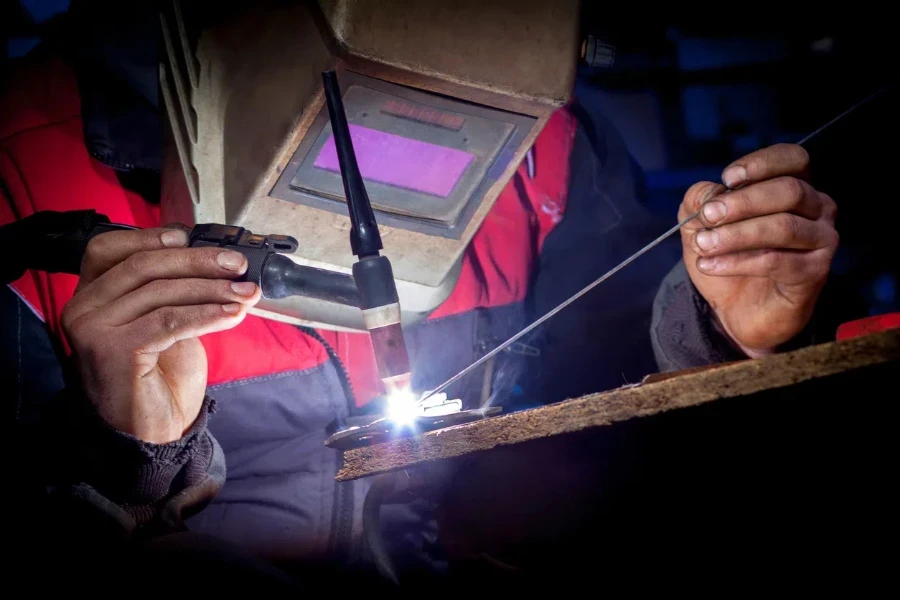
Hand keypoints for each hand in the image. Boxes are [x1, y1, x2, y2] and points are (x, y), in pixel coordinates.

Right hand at [60, 228, 260, 442]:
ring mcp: (93, 329)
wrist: (150, 433)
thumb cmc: (159, 378)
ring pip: (162, 292)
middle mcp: (83, 309)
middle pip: (144, 266)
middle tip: (238, 265)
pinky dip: (207, 314)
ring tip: (247, 293)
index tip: (191, 235)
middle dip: (198, 261)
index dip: (150, 237)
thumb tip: (217, 261)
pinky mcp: (114, 351)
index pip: (109, 248)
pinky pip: (170, 320)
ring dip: (213, 289)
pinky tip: (233, 314)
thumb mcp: (164, 322)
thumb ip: (172, 290)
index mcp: (91, 296)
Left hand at [680, 144, 837, 356]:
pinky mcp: (815, 271)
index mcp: (793, 184)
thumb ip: (700, 201)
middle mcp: (817, 207)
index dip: (762, 163)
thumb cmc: (727, 256)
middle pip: (789, 191)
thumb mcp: (700, 224)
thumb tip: (710, 192)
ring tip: (704, 244)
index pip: (792, 158)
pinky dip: (738, 262)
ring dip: (738, 234)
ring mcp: (821, 239)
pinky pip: (777, 261)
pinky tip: (711, 265)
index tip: (727, 178)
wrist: (736, 309)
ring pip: (784, 226)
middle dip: (743, 202)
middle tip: (708, 215)